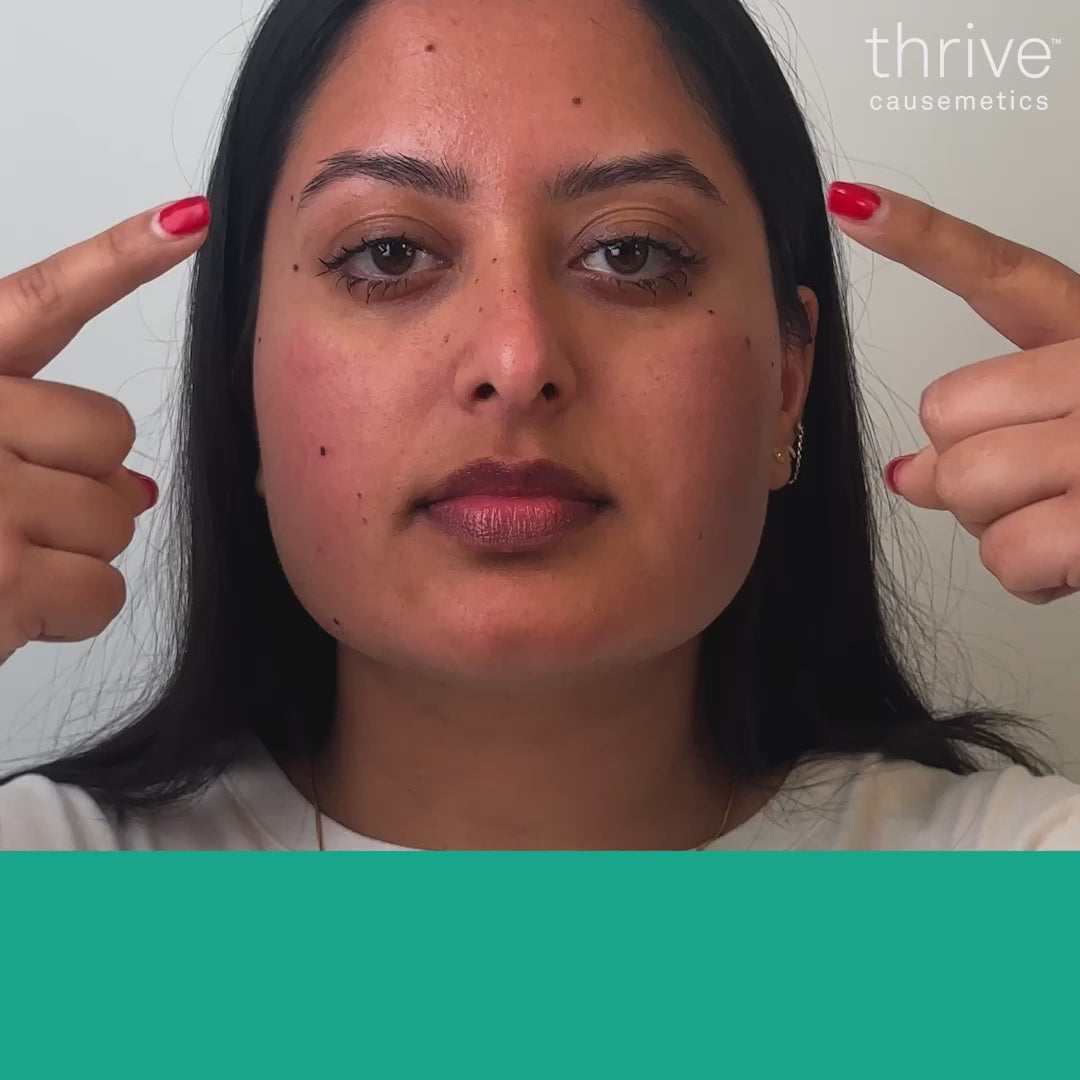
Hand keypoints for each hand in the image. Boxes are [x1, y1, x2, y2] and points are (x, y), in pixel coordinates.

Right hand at [0, 196, 209, 662]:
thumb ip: (27, 449)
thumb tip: (140, 491)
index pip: (44, 301)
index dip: (120, 255)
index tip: (187, 220)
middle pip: (111, 438)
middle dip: (79, 486)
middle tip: (6, 518)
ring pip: (117, 518)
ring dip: (71, 555)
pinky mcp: (5, 576)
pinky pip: (104, 590)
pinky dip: (68, 614)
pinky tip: (6, 612)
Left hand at [828, 181, 1079, 605]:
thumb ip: (999, 435)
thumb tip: (907, 475)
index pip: (998, 274)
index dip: (920, 236)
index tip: (855, 203)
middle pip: (944, 412)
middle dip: (964, 467)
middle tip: (1035, 485)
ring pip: (963, 485)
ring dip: (1000, 526)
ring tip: (1067, 521)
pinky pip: (1006, 553)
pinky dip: (1033, 577)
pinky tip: (1079, 562)